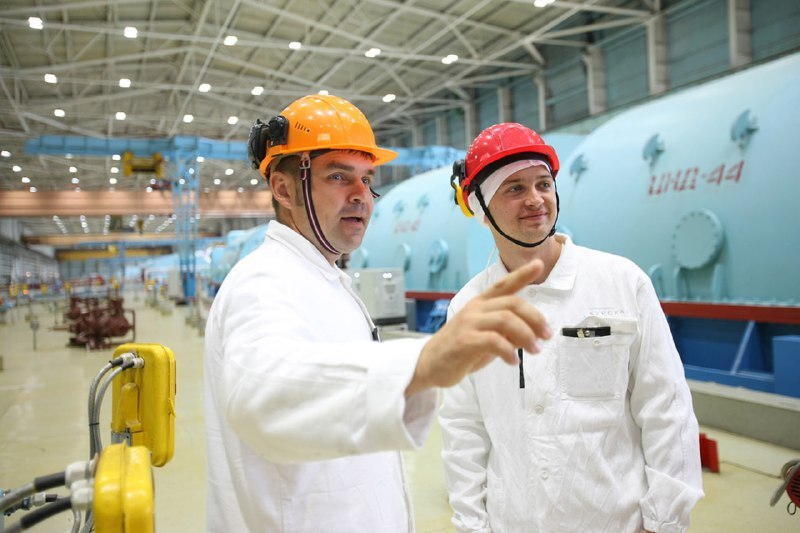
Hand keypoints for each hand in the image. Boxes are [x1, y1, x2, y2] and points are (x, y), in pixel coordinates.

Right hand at [406, 259, 551, 395]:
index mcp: (481, 303)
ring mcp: (469, 323)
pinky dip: (509, 351)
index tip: (539, 264)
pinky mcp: (464, 341)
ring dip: (526, 335)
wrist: (429, 364)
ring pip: (506, 320)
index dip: (522, 274)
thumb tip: (529, 333)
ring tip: (535, 350)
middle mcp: (476, 308)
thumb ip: (505, 330)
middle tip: (546, 336)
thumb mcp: (485, 336)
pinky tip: (513, 361)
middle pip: (512, 304)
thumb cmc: (460, 349)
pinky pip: (494, 341)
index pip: (504, 284)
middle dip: (535, 318)